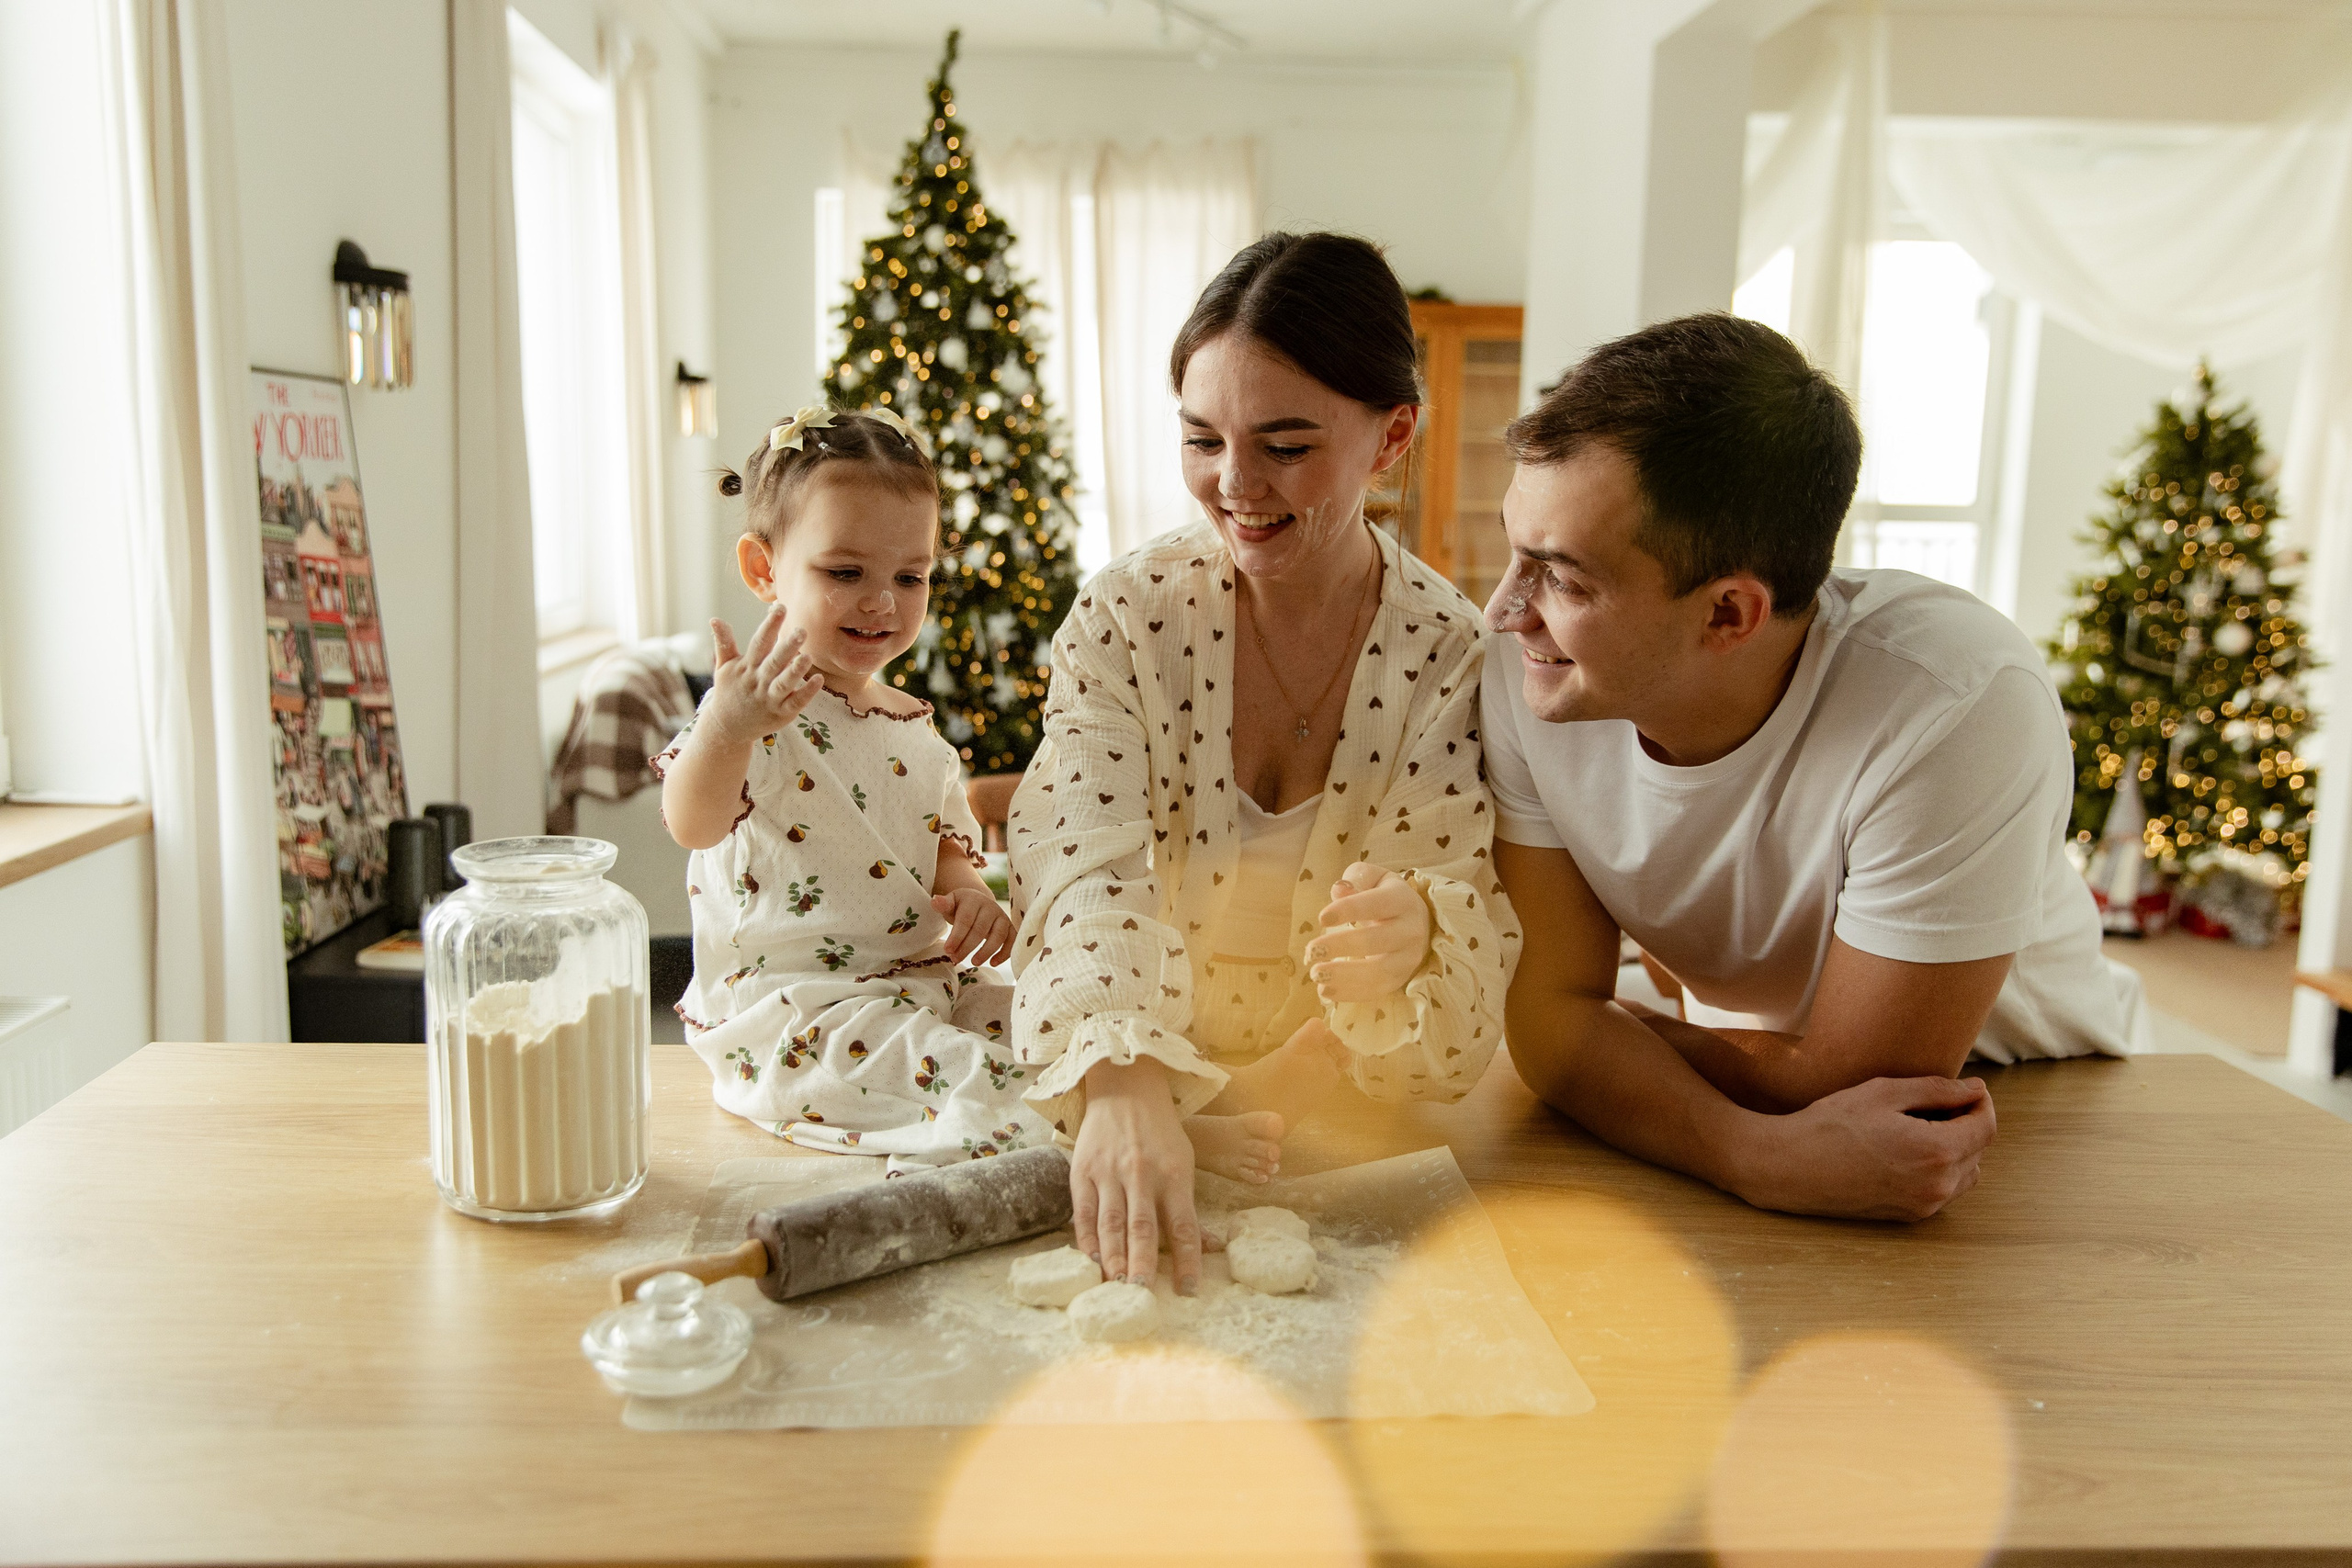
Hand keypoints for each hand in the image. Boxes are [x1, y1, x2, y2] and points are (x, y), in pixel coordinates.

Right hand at [704, 605, 822, 746]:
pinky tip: (819, 679)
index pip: (759, 643)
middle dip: (786, 647)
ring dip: (796, 671)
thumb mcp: (723, 667)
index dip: (769, 625)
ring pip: (784, 683)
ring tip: (808, 656)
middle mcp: (758, 682)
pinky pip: (796, 703)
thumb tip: (714, 619)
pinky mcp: (781, 714)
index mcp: (746, 667)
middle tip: (801, 630)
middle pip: (773, 662)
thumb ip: (723, 643)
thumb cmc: (729, 692)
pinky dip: (807, 693)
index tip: (780, 607)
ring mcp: (770, 699)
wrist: (727, 728)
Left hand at [931, 886, 1012, 965]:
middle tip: (955, 959)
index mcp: (973, 899)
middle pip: (980, 930)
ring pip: (998, 935)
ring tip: (974, 963)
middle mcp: (990, 906)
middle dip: (967, 947)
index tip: (947, 950)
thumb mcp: (951, 903)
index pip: (965, 920)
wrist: (979, 902)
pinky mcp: (1010, 926)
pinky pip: (1012, 940)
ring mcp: (1002, 916)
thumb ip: (943, 904)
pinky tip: (993, 963)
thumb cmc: (961, 907)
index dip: (957, 936)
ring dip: (986, 951)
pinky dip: (1005, 953)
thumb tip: (935, 900)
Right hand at [1070, 1058, 1201, 1292]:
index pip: (1183, 1225)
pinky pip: (1083, 1212)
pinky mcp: (1082, 1170)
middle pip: (1142, 1228)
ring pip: (1111, 1223)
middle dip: (1142, 1265)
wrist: (1125, 1089)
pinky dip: (1087, 1239)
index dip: (1186, 1260)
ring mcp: (1109, 1172)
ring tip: (1116, 1286)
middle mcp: (1141, 1174)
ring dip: (1113, 1258)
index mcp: (1174, 1174)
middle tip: (1142, 1295)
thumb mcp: (1185, 1163)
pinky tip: (1091, 1262)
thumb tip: (1208, 1248)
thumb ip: (1189, 1207)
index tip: (1188, 1290)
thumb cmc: (1161, 1134)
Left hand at [1306, 861, 1431, 1003]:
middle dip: (1341, 946)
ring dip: (1345, 975)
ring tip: (1316, 974)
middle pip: (1376, 940)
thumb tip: (1339, 890)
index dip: (1348, 910)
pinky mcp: (1401, 980)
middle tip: (1311, 951)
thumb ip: (1356, 880)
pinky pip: (1377, 990)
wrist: (1418, 923)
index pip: (1376, 904)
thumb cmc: (1385, 898)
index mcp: (1401, 900)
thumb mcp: (1374, 879)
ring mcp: (1408, 958)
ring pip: (1379, 971)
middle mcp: (1410, 930)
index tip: (1321, 918)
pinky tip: (1325, 990)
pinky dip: (1350, 994)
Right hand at [1735, 1075, 1996, 1221]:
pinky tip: (1908, 1150)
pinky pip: (1945, 1189)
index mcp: (1936, 1151)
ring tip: (1922, 1126)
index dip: (1981, 1102)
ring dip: (1958, 1148)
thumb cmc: (1832, 1124)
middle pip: (1979, 1149)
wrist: (1791, 1167)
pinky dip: (1940, 1168)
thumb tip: (1976, 1090)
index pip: (1986, 1126)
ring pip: (1966, 1172)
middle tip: (1937, 1102)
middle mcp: (1938, 1184)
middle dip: (1968, 1123)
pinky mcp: (1910, 1215)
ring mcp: (1925, 1205)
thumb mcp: (1883, 1093)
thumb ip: (1937, 1090)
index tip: (1968, 1088)